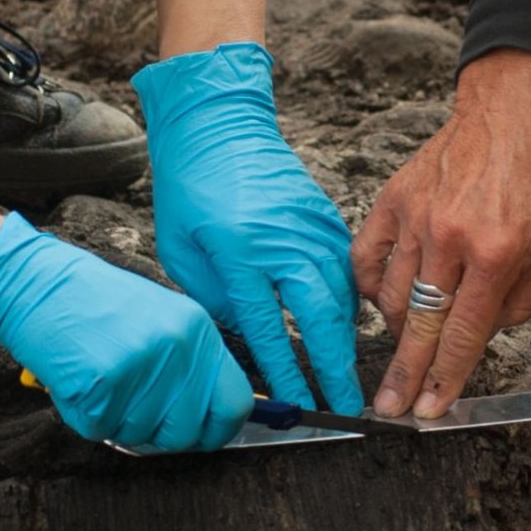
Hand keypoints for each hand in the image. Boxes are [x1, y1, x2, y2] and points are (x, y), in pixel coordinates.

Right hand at [0, 213, 253, 451]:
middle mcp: (177, 349)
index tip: (201, 436)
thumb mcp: (162, 321)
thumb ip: (191, 366)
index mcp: (198, 331)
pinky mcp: (102, 383)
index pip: (234, 404)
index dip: (218, 431)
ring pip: (140, 436)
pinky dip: (85, 416)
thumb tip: (211, 417)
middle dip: (160, 436)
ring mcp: (141, 366)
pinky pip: (100, 429)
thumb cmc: (97, 306)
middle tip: (134, 412)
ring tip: (101, 381)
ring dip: (117, 422)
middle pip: (187, 433)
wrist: (39, 284)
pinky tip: (79, 381)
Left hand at [133, 43, 360, 411]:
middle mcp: (283, 242)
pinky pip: (345, 268)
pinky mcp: (324, 215)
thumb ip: (215, 297)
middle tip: (347, 403)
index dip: (289, 373)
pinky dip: (348, 299)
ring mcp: (310, 227)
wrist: (217, 125)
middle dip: (336, 365)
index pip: (270, 329)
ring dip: (345, 336)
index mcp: (240, 254)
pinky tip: (345, 321)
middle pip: (322, 317)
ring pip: (342, 293)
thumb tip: (248, 333)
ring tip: (346, 370)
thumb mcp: (181, 250)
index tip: (300, 405)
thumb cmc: (190, 187)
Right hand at [352, 50, 530, 416]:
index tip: (432, 408)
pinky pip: (367, 256)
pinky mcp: (394, 197)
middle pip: (419, 325)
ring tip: (398, 355)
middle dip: (406, 376)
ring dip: (392, 334)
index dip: (447, 378)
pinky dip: (368, 286)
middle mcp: (451, 237)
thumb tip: (491, 332)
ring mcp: (417, 216)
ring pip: (389, 295)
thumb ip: (523, 294)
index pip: (464, 334)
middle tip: (392, 409)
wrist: (515, 102)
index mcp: (498, 251)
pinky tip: (379, 303)